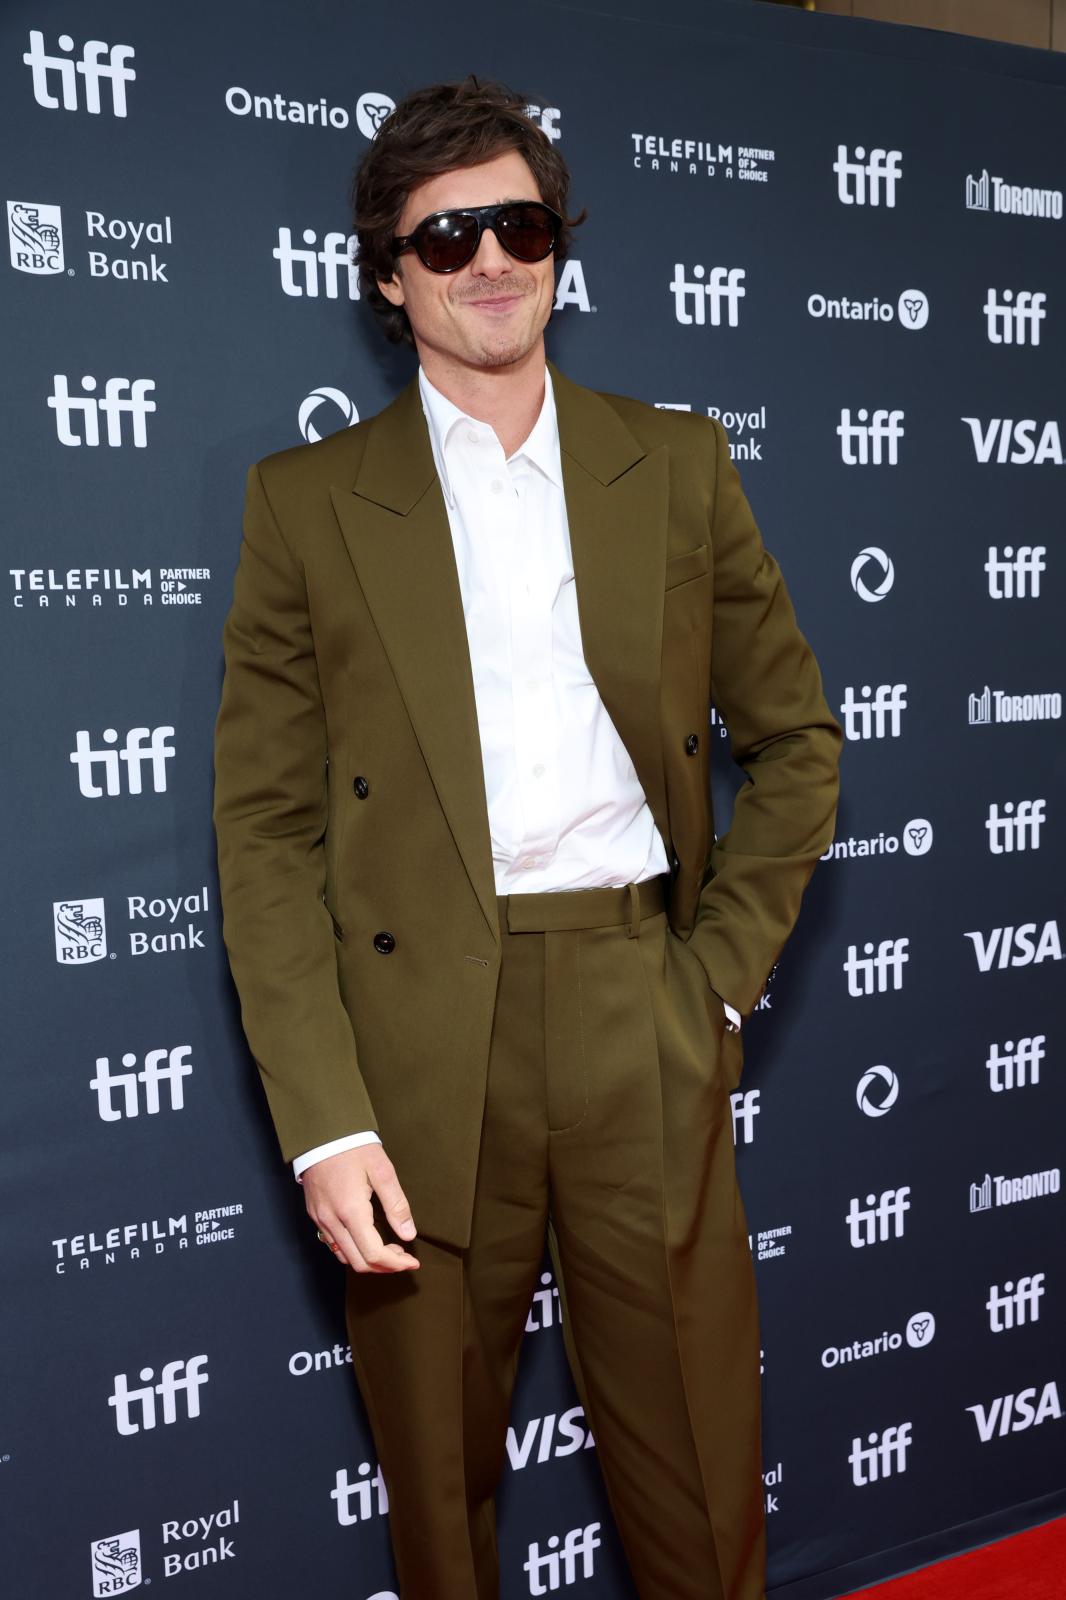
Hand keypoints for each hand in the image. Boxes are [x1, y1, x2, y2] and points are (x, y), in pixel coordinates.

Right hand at [302, 1144, 419, 1272]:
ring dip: (368, 1261)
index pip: (374, 1254)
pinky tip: (366, 1240)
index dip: (396, 1264)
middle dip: (384, 1267)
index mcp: (351, 1211)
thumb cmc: (353, 1147)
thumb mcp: (382, 1171)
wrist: (322, 1132)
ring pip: (344, 1257)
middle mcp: (332, 1221)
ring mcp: (321, 1219)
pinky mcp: (315, 1214)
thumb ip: (396, 1205)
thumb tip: (408, 1233)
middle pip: (359, 1263)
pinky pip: (332, 1244)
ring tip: (388, 1251)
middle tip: (403, 1257)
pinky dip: (352, 1251)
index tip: (412, 1262)